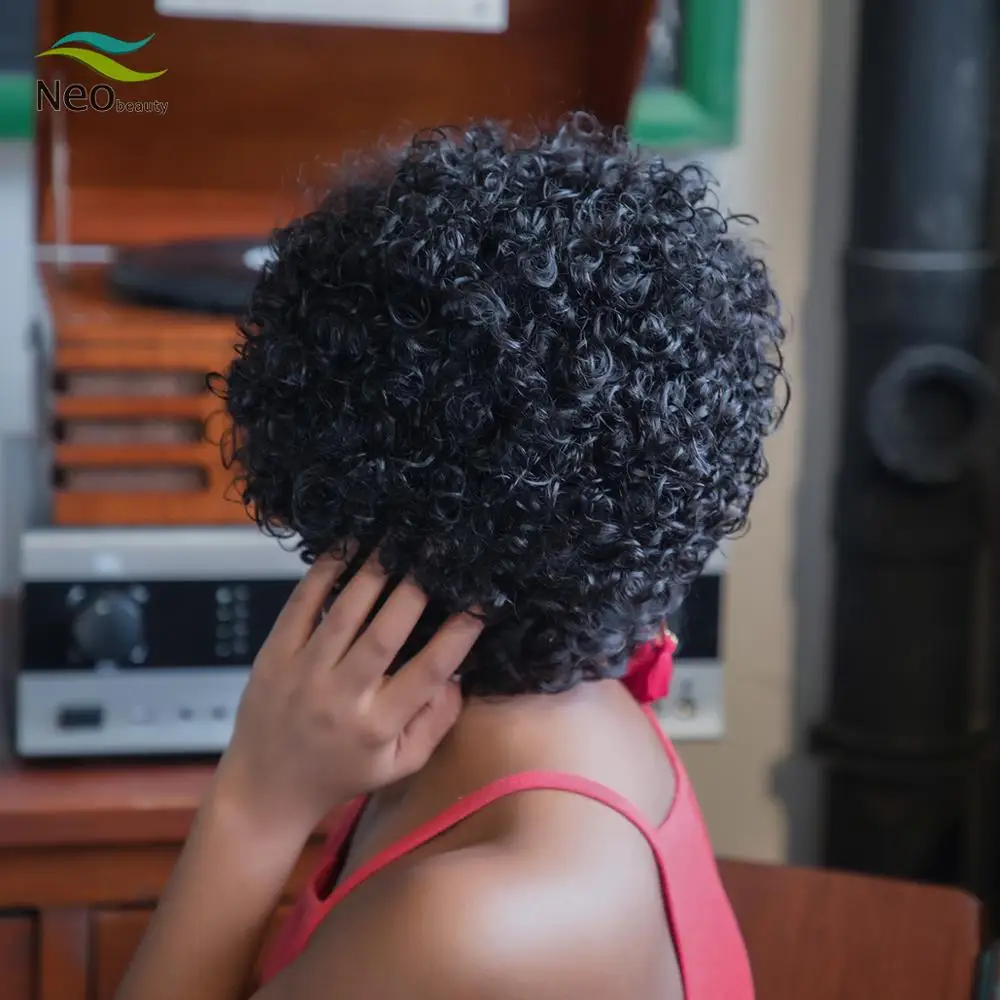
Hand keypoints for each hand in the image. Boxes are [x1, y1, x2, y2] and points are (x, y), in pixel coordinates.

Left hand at [211, 550, 482, 845]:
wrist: (265, 790)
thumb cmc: (340, 775)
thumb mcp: (398, 766)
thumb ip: (435, 723)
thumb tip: (459, 675)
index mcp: (377, 726)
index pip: (427, 672)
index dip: (457, 636)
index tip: (479, 603)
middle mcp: (341, 698)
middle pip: (385, 633)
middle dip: (416, 588)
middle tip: (439, 552)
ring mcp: (303, 673)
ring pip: (345, 612)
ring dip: (374, 570)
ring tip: (397, 539)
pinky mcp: (274, 656)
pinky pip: (301, 606)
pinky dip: (323, 573)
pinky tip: (346, 546)